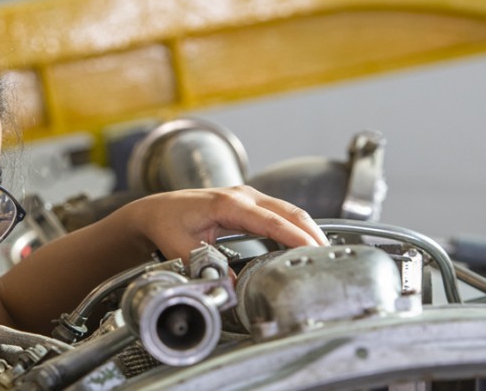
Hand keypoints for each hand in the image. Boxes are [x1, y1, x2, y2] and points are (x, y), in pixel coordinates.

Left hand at [119, 185, 328, 261]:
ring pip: (289, 210)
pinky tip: (306, 244)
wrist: (156, 210)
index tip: (314, 249)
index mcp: (228, 204)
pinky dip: (296, 227)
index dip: (295, 236)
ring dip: (308, 230)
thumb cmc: (167, 223)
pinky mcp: (251, 203)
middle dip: (312, 233)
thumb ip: (207, 268)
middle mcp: (243, 196)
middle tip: (329, 257)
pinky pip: (281, 213)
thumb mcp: (181, 250)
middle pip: (289, 211)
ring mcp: (249, 197)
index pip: (271, 221)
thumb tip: (234, 288)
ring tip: (323, 253)